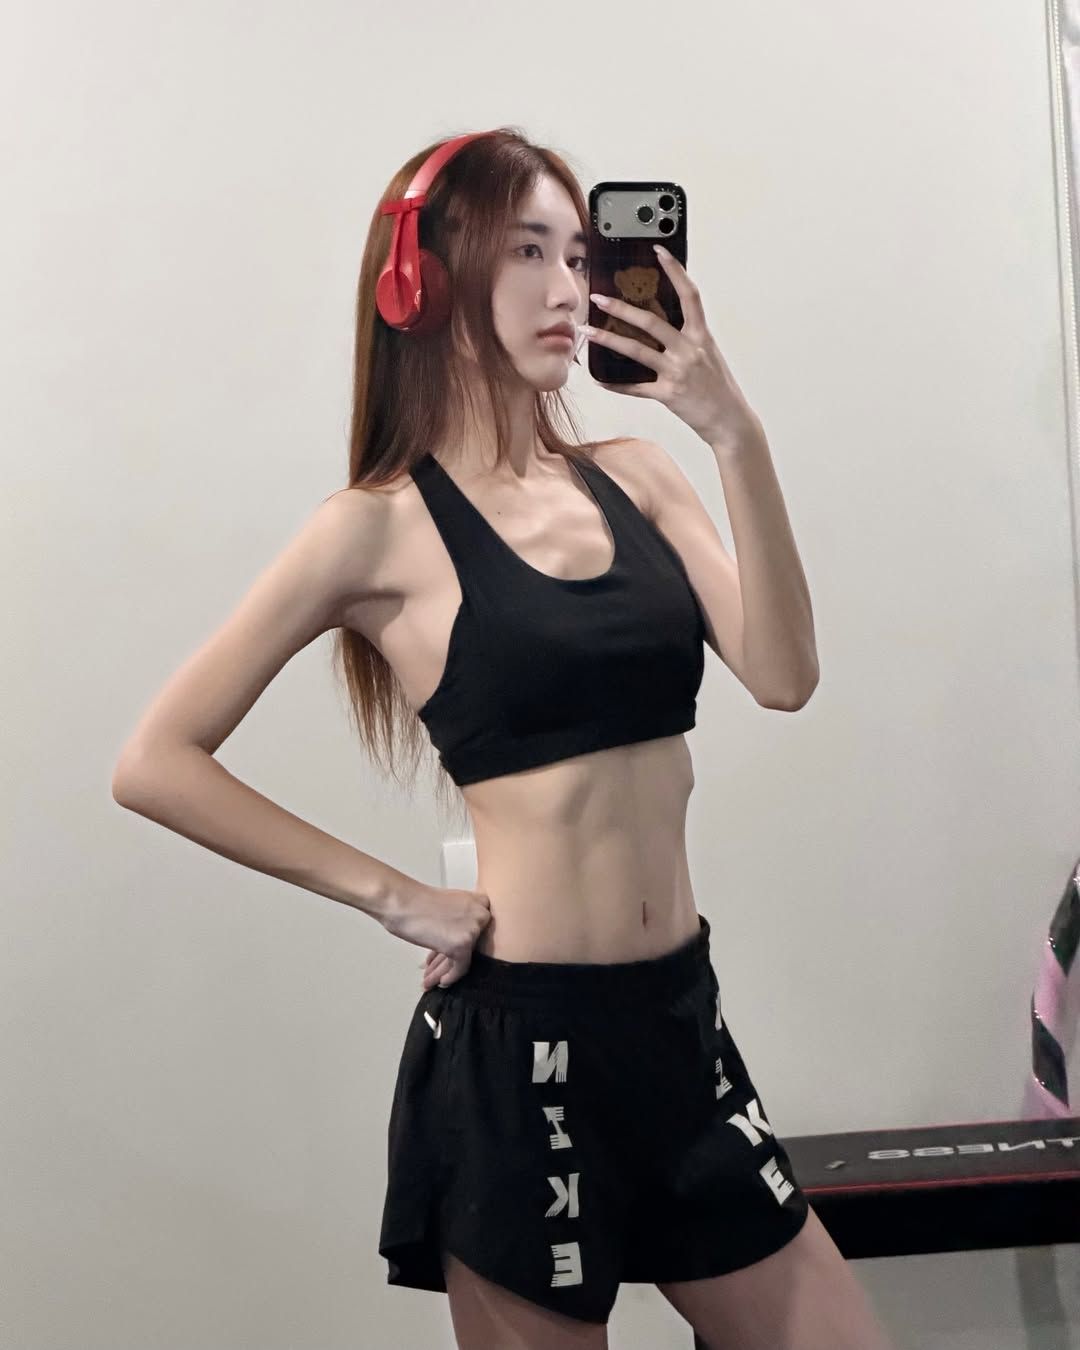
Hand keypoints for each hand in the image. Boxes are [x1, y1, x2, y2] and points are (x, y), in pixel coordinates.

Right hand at [378, 879, 491, 989]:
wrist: (401, 901)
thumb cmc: (416, 901)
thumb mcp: (448, 905)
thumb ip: (459, 919)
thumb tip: (456, 937)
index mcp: (479, 901)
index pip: (476, 930)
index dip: (459, 943)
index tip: (449, 953)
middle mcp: (481, 915)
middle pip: (470, 945)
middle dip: (450, 958)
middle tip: (436, 967)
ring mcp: (473, 930)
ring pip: (463, 958)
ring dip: (444, 970)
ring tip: (431, 979)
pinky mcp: (462, 946)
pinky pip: (460, 968)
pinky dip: (449, 977)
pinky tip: (440, 981)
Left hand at [584, 246, 761, 449]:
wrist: (730, 421)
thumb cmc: (718, 388)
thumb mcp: (709, 355)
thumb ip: (688, 339)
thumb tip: (661, 324)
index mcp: (702, 335)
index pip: (689, 295)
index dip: (675, 271)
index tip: (659, 251)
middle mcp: (690, 350)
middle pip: (651, 321)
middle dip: (621, 308)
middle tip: (598, 297)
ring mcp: (678, 372)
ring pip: (637, 350)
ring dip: (608, 339)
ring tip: (587, 331)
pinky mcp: (668, 394)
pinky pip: (635, 387)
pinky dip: (615, 383)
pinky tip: (600, 378)